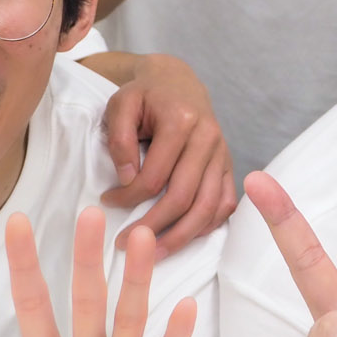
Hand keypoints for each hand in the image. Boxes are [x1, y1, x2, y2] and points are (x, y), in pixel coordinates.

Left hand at [100, 53, 237, 255]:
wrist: (178, 82)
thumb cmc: (145, 95)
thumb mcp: (121, 104)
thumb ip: (120, 139)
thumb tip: (127, 179)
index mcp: (182, 121)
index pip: (155, 175)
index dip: (128, 196)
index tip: (108, 201)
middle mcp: (209, 138)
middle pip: (183, 197)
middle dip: (153, 226)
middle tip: (125, 242)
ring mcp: (223, 154)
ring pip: (207, 207)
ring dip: (181, 236)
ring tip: (154, 254)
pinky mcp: (228, 165)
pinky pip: (224, 204)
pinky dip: (207, 226)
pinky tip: (184, 237)